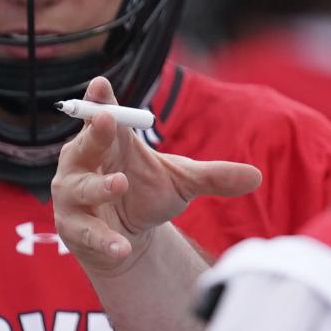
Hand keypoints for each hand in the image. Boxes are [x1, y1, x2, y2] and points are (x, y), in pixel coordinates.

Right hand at [51, 76, 261, 274]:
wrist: (130, 236)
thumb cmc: (149, 193)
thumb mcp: (184, 181)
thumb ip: (215, 176)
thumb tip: (257, 176)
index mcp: (112, 140)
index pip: (102, 113)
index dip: (100, 98)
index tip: (101, 83)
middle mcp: (85, 162)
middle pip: (85, 143)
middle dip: (94, 132)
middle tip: (105, 120)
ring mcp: (73, 194)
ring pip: (80, 187)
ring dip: (100, 186)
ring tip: (120, 184)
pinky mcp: (73, 227)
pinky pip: (86, 231)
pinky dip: (104, 239)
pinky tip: (121, 247)